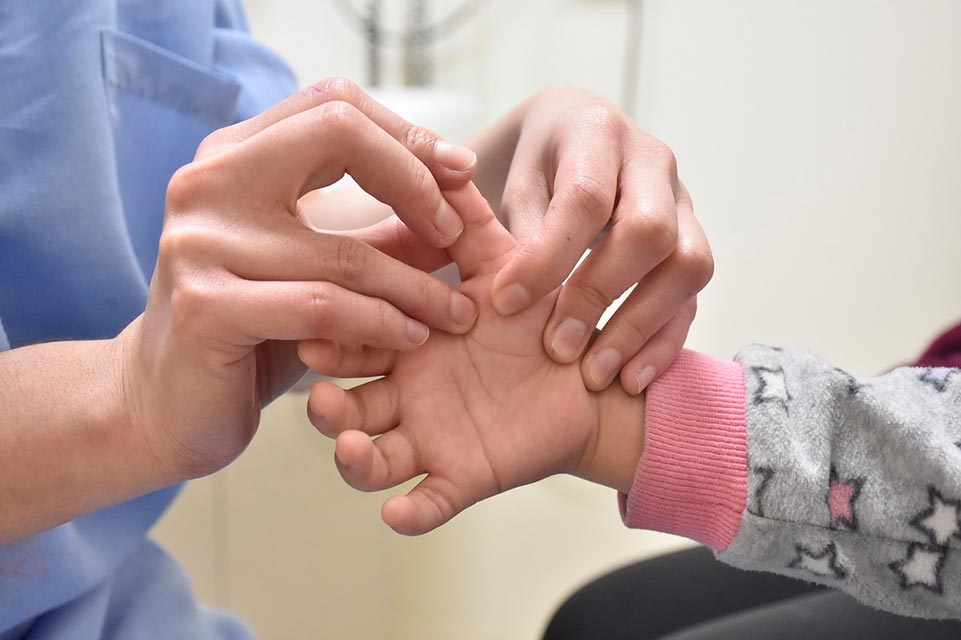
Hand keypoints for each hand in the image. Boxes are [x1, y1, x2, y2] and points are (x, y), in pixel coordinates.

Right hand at [123, 78, 482, 481]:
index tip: (461, 172)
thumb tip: (461, 201)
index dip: (406, 133)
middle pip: (336, 134)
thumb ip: (381, 234)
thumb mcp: (318, 268)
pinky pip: (322, 307)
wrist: (163, 402)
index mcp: (233, 156)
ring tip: (456, 313)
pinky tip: (410, 339)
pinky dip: (380, 324)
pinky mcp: (204, 306)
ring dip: (416, 287)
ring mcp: (199, 241)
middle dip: (416, 181)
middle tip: (458, 233)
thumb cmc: (250, 327)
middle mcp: (208, 182)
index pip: (334, 105)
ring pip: (342, 249)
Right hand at [302, 185, 644, 534]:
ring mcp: (428, 438)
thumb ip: (473, 224)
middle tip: (323, 394)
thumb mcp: (504, 268)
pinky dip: (412, 512)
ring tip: (353, 449)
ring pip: (371, 459)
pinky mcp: (462, 476)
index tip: (317, 330)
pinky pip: (428, 503)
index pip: (351, 342)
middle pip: (345, 407)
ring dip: (354, 460)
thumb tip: (445, 163)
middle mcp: (404, 392)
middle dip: (329, 405)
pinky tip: (400, 513)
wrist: (590, 369)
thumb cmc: (538, 315)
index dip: (334, 341)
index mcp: (403, 341)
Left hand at [475, 87, 712, 394]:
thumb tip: (484, 288)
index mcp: (594, 132)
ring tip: (594, 372)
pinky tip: (630, 378)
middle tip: (556, 347)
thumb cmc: (531, 168)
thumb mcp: (502, 182)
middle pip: (649, 230)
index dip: (547, 258)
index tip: (505, 304)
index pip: (585, 199)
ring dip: (640, 326)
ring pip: (688, 265)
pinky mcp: (693, 241)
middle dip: (599, 294)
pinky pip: (695, 296)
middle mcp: (650, 161)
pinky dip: (664, 342)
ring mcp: (682, 202)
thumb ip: (496, 229)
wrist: (574, 143)